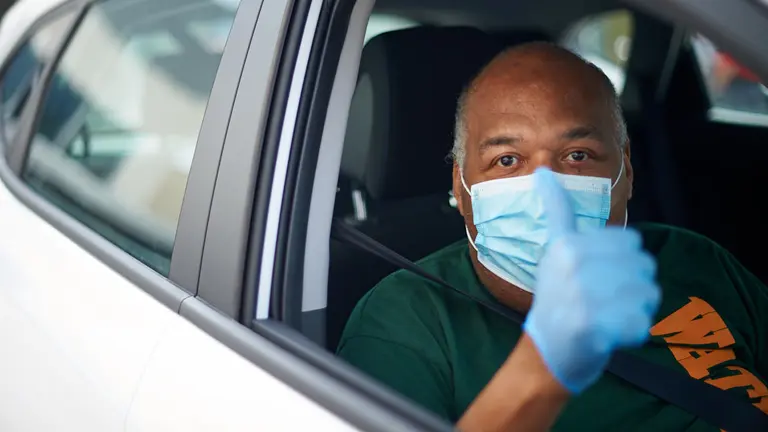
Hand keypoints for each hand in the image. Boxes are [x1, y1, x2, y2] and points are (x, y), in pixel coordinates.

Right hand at [523, 167, 660, 393]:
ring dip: (637, 309)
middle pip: (644, 265)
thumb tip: (542, 172)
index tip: (596, 277)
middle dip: (635, 286)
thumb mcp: (554, 250)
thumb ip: (559, 213)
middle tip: (605, 301)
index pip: (631, 241)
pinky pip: (643, 322)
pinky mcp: (593, 326)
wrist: (547, 352)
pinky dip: (633, 334)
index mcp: (567, 244)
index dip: (624, 262)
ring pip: (649, 293)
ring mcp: (582, 295)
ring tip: (608, 316)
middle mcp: (573, 265)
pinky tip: (609, 336)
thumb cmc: (558, 297)